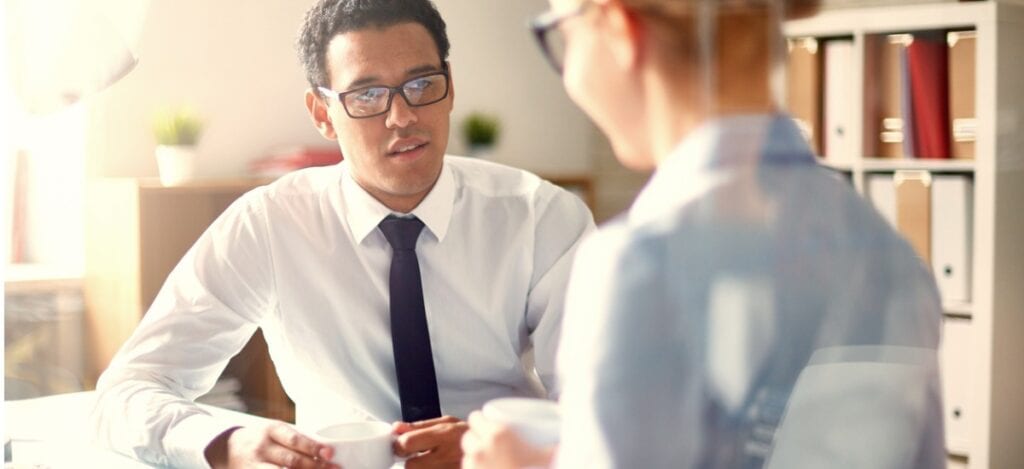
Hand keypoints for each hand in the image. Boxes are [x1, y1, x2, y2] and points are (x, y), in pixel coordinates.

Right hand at [205, 422, 337, 468]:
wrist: (226, 448)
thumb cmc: (261, 439)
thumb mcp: (276, 432)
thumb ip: (297, 440)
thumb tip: (325, 449)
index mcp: (271, 431)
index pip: (295, 439)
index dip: (313, 447)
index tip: (329, 453)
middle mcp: (262, 448)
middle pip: (292, 461)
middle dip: (315, 466)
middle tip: (334, 468)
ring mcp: (254, 465)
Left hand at [392, 415, 468, 468]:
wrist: (495, 450)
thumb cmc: (468, 436)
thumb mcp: (447, 423)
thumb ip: (420, 426)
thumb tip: (396, 428)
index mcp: (444, 435)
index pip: (408, 443)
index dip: (400, 446)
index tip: (402, 446)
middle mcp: (447, 455)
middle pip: (411, 466)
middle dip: (411, 463)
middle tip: (418, 458)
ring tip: (433, 463)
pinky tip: (440, 467)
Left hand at [461, 411, 555, 468]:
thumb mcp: (552, 453)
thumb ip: (559, 436)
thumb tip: (567, 414)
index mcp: (498, 435)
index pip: (475, 418)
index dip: (481, 419)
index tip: (488, 423)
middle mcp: (481, 450)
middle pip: (468, 436)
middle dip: (476, 437)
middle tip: (489, 442)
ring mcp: (474, 468)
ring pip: (467, 456)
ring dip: (474, 455)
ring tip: (488, 458)